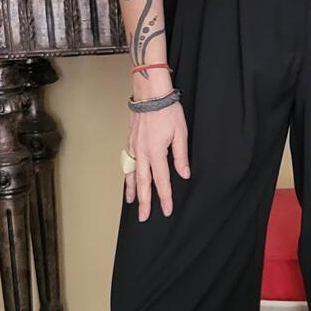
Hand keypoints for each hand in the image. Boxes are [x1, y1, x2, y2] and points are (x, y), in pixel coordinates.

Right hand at [125, 104, 190, 220]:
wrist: (150, 93)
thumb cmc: (167, 110)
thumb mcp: (181, 133)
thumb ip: (181, 156)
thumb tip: (184, 174)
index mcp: (156, 152)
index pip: (161, 181)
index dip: (164, 197)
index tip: (167, 210)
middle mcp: (142, 153)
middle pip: (142, 183)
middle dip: (144, 202)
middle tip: (144, 217)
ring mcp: (133, 147)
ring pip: (130, 174)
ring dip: (131, 190)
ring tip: (132, 203)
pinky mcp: (130, 141)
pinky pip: (127, 162)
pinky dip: (126, 174)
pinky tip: (127, 179)